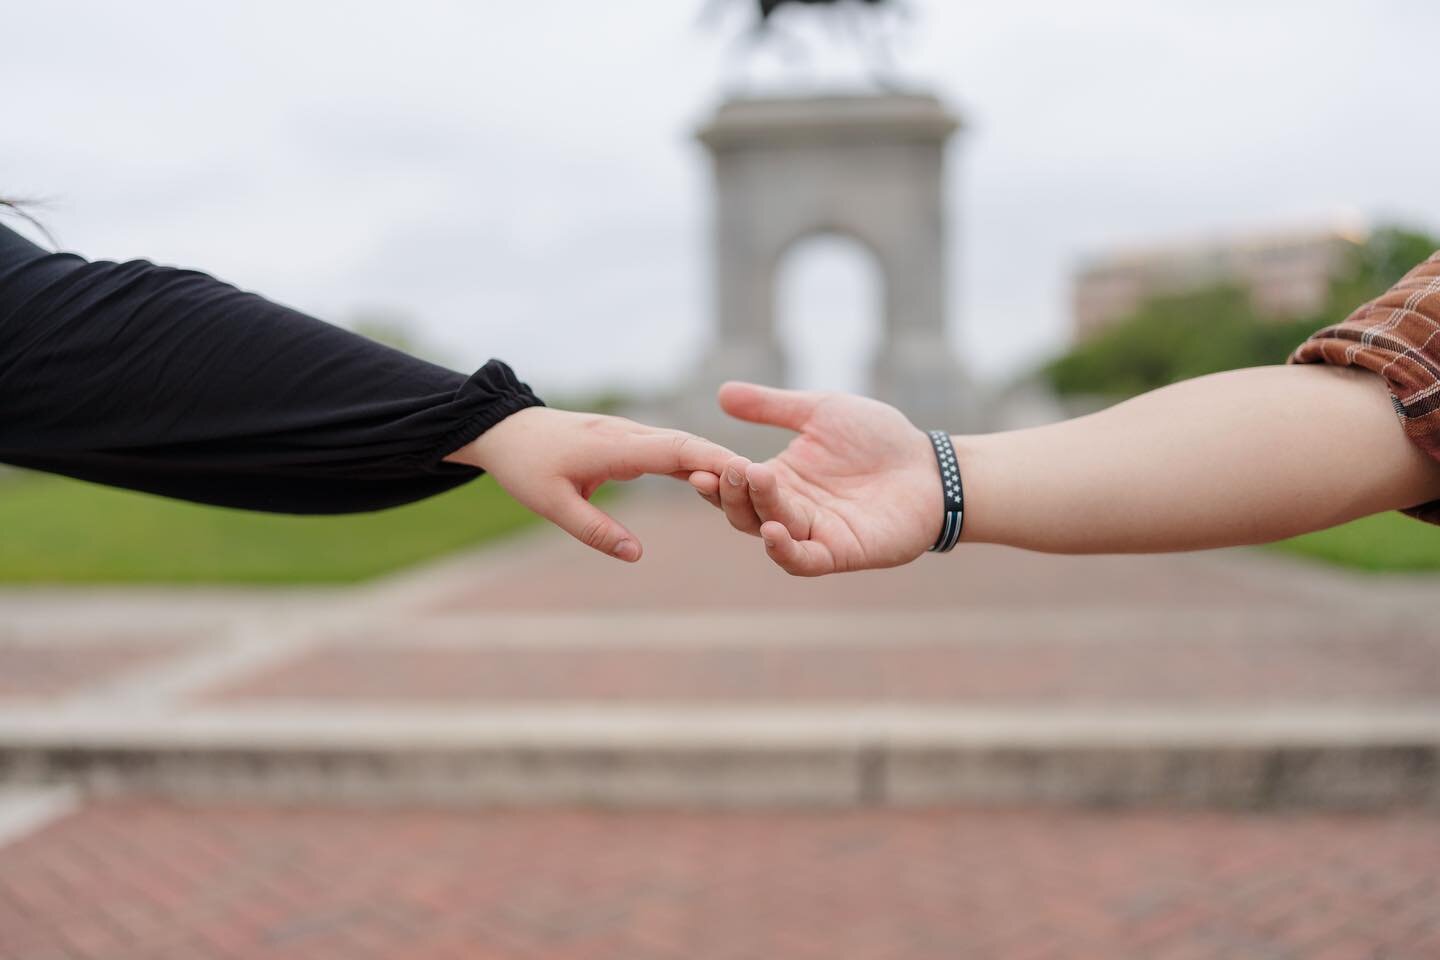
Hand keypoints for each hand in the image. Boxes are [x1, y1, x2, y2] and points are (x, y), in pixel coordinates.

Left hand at [449, 407, 733, 561]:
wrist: (505, 430)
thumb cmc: (526, 466)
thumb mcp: (552, 505)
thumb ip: (595, 531)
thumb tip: (637, 555)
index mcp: (615, 447)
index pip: (677, 450)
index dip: (716, 462)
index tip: (751, 475)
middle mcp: (630, 435)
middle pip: (691, 445)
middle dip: (730, 463)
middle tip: (771, 484)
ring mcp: (631, 435)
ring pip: (684, 446)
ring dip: (717, 462)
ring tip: (757, 486)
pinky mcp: (629, 441)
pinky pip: (670, 450)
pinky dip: (696, 463)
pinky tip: (717, 480)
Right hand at [690, 382, 942, 575]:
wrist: (931, 464)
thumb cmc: (880, 437)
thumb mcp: (819, 411)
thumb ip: (772, 407)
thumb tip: (722, 393)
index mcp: (780, 480)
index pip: (735, 485)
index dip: (714, 475)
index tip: (696, 460)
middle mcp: (791, 510)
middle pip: (744, 512)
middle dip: (732, 490)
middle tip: (728, 466)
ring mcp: (814, 534)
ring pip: (768, 531)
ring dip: (755, 508)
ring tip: (751, 478)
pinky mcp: (841, 553)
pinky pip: (803, 561)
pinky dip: (784, 551)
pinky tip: (772, 531)